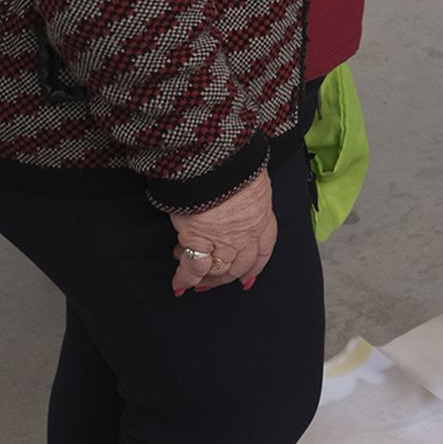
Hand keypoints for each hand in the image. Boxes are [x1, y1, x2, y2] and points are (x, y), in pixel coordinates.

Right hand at [170, 169, 276, 294]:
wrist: (217, 159)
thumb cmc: (235, 161)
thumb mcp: (252, 178)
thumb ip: (249, 193)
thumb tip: (243, 193)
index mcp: (262, 215)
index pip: (263, 249)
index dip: (255, 266)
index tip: (248, 277)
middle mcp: (246, 233)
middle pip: (241, 264)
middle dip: (228, 276)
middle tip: (215, 281)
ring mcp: (223, 240)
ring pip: (219, 269)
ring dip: (207, 278)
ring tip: (195, 281)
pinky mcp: (199, 240)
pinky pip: (193, 268)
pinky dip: (185, 278)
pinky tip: (179, 284)